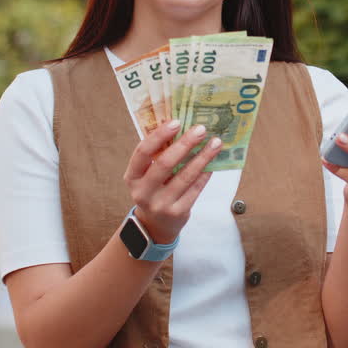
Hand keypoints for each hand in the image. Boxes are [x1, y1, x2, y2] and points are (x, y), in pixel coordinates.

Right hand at [123, 120, 223, 243]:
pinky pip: (195, 189)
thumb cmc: (153, 190)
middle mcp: (143, 192)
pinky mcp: (178, 213)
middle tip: (201, 129)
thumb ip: (157, 155)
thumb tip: (182, 126)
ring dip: (202, 157)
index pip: (143, 152)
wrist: (155, 225)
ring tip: (215, 143)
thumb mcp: (146, 175)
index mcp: (132, 177)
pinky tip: (214, 162)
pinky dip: (206, 173)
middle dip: (185, 144)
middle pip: (165, 163)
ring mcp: (161, 204)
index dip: (159, 136)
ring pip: (185, 176)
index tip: (176, 121)